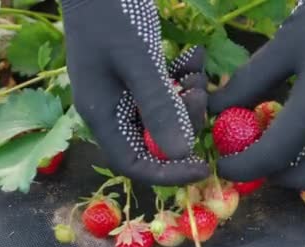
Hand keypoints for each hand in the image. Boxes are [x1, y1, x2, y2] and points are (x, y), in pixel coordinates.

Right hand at [61, 0, 208, 184]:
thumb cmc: (111, 14)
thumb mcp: (138, 60)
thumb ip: (157, 105)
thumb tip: (179, 153)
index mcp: (102, 114)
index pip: (133, 164)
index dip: (167, 173)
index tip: (202, 166)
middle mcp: (112, 108)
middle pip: (154, 139)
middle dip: (184, 120)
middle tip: (199, 92)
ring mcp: (125, 91)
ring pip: (165, 113)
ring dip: (187, 95)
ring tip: (196, 68)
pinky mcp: (137, 74)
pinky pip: (166, 89)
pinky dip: (182, 76)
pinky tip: (194, 55)